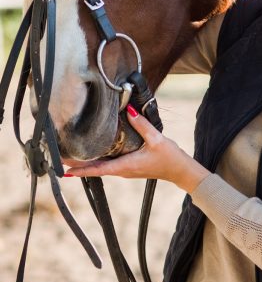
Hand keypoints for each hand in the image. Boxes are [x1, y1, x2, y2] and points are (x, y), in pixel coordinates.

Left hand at [65, 105, 209, 193]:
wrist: (179, 170)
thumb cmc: (169, 157)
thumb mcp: (156, 139)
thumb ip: (142, 124)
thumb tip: (129, 110)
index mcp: (126, 166)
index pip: (99, 169)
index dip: (81, 170)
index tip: (65, 170)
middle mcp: (123, 171)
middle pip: (96, 169)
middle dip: (78, 165)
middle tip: (61, 159)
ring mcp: (126, 170)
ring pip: (102, 167)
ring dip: (87, 164)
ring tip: (72, 156)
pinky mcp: (130, 167)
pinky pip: (109, 165)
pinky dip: (98, 161)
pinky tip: (94, 154)